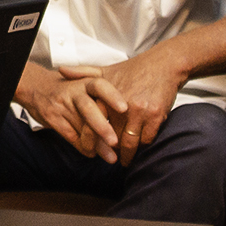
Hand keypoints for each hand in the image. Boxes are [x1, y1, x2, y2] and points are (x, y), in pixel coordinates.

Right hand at [12, 62, 126, 162]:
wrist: (37, 87)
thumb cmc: (70, 90)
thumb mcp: (85, 84)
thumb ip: (104, 98)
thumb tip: (126, 123)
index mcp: (85, 82)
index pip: (100, 86)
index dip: (112, 96)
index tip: (124, 108)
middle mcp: (73, 92)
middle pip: (88, 109)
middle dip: (102, 127)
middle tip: (115, 142)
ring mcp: (62, 105)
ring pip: (79, 127)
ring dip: (96, 145)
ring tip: (110, 156)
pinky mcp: (52, 118)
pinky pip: (70, 136)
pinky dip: (83, 147)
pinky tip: (92, 152)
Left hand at [61, 49, 182, 166]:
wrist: (163, 65)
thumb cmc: (132, 70)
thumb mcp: (105, 70)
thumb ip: (83, 72)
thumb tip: (61, 70)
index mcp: (106, 95)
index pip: (95, 123)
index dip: (93, 138)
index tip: (91, 147)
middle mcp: (121, 104)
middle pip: (112, 137)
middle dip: (109, 150)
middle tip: (108, 159)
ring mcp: (139, 111)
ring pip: (130, 142)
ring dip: (127, 154)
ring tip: (123, 160)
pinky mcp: (156, 116)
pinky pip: (147, 139)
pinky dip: (143, 146)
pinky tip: (139, 149)